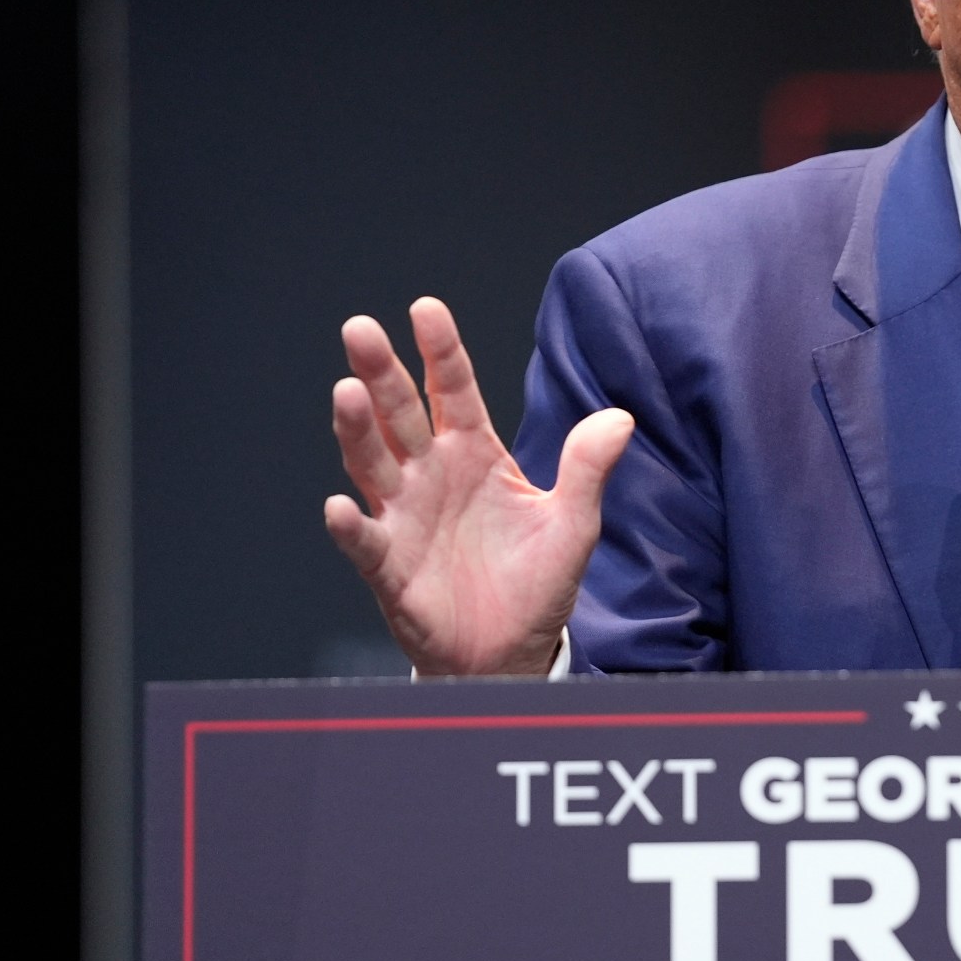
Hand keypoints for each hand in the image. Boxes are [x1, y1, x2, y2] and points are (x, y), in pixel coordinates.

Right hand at [322, 297, 633, 676]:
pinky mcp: (389, 567)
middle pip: (401, 413)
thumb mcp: (574, 524)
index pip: (454, 390)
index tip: (425, 308)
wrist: (511, 652)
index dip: (441, 351)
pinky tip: (340, 505)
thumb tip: (620, 417)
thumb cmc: (536, 583)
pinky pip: (365, 542)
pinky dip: (350, 525)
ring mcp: (405, 517)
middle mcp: (431, 475)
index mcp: (475, 454)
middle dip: (381, 372)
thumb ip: (588, 469)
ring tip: (346, 392)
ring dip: (357, 430)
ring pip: (373, 463)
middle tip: (360, 329)